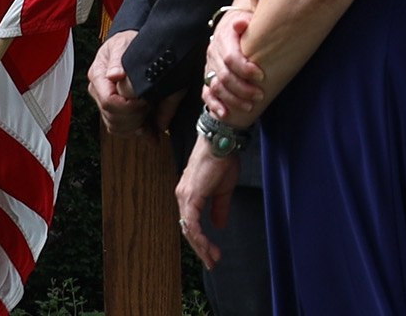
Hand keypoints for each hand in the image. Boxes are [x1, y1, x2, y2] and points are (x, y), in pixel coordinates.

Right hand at [87, 30, 151, 137]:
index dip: (129, 106)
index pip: (108, 101)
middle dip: (134, 117)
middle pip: (112, 117)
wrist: (130, 45)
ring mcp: (104, 101)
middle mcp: (98, 90)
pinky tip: (150, 134)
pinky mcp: (114, 109)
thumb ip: (118, 59)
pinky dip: (137, 133)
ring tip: (150, 120)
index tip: (144, 100)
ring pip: (115, 127)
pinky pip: (121, 129)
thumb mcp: (124, 44)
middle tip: (150, 105)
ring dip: (135, 127)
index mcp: (97, 75)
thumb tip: (114, 74)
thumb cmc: (127, 42)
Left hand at [175, 137, 240, 269]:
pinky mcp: (191, 195)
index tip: (212, 255)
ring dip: (201, 247)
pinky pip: (192, 222)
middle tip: (212, 263)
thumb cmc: (221, 160)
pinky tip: (207, 247)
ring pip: (189, 228)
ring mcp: (184, 195)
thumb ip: (219, 208)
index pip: (191, 224)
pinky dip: (200, 237)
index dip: (200, 241)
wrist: (221, 142)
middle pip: (188, 229)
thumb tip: (219, 226)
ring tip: (213, 259)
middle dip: (200, 249)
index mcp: (189, 196)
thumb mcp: (223, 189)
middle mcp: (183, 196)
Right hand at [203, 8, 266, 124]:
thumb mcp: (249, 18)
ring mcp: (209, 67)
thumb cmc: (247, 26)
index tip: (261, 76)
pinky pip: (207, 94)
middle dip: (243, 88)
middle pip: (224, 76)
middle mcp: (213, 54)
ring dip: (233, 99)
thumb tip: (241, 24)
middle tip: (260, 95)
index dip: (245, 69)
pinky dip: (215, 105)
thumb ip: (246, 22)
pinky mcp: (208, 79)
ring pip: (216, 87)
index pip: (230, 57)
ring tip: (250, 106)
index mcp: (224, 39)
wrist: (232, 26)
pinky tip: (225, 114)